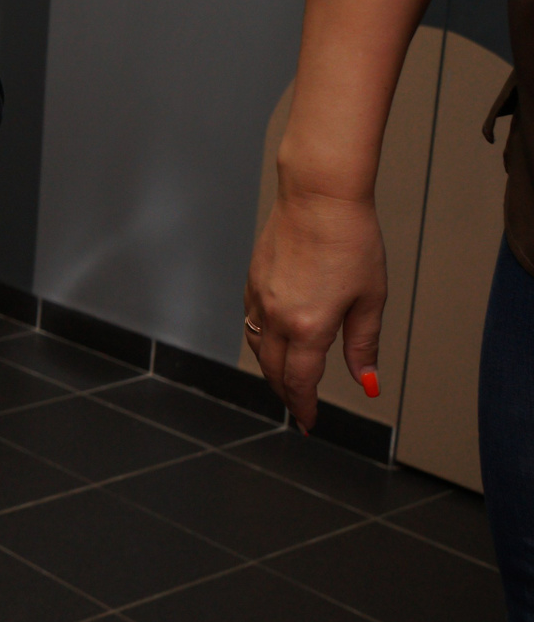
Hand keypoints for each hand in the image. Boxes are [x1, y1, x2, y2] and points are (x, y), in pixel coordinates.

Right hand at [243, 186, 384, 431]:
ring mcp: (259, 298)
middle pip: (273, 371)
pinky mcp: (252, 281)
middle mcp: (276, 317)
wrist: (318, 197)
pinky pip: (250, 323)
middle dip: (287, 394)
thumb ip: (363, 345)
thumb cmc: (350, 240)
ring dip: (271, 370)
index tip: (310, 424)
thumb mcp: (370, 299)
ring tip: (287, 381)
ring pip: (257, 349)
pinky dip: (261, 342)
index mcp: (308, 327)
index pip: (300, 381)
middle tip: (301, 409)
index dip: (305, 407)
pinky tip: (274, 341)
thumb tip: (368, 382)